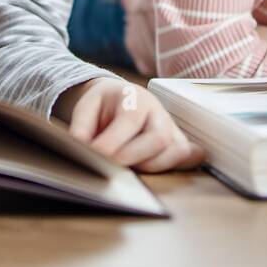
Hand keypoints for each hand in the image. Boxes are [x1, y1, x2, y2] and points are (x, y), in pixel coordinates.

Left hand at [55, 79, 206, 172]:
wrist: (120, 99)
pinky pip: (185, 158)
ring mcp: (172, 127)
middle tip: (111, 166)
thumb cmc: (104, 104)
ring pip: (175, 151)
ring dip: (149, 166)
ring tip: (126, 167)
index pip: (130, 121)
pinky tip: (148, 168)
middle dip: (133, 157)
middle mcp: (159, 111)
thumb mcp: (87, 106)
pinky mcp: (179, 142)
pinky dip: (169, 167)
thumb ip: (81, 126)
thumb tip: (81, 147)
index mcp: (136, 98)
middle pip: (160, 138)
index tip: (96, 156)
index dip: (113, 142)